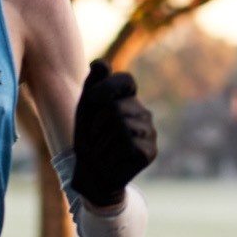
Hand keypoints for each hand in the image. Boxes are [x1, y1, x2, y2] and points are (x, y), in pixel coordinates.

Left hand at [69, 60, 156, 206]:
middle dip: (96, 126)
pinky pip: (127, 144)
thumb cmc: (89, 139)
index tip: (92, 100)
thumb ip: (93, 86)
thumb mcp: (86, 110)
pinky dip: (110, 155)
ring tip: (103, 150)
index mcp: (129, 99)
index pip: (125, 80)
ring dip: (101, 143)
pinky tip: (113, 160)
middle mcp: (143, 112)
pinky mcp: (150, 151)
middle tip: (96, 139)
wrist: (92, 174)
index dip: (106, 88)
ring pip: (120, 126)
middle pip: (115, 108)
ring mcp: (150, 132)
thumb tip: (99, 62)